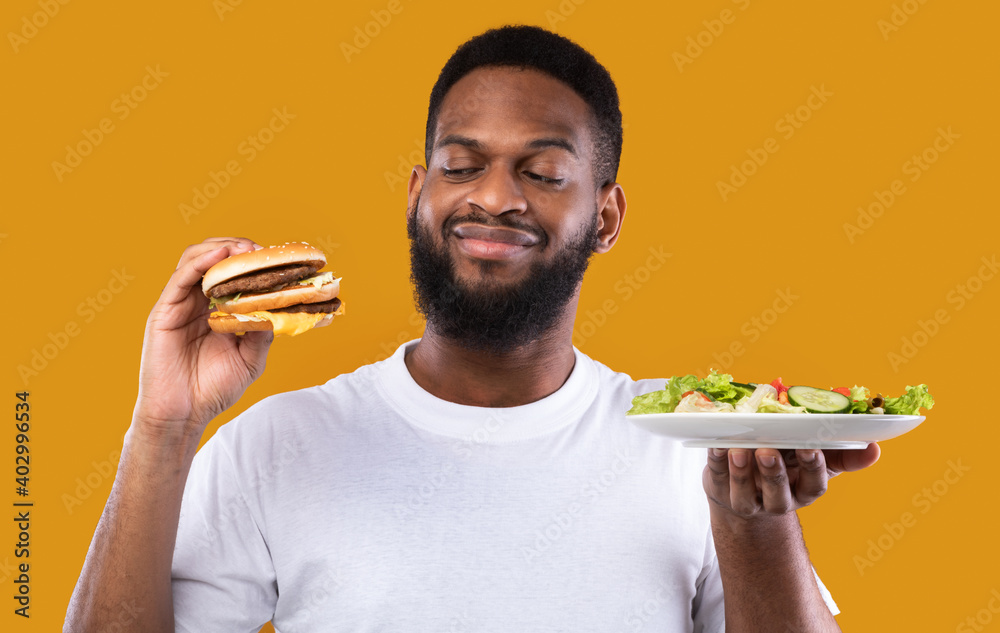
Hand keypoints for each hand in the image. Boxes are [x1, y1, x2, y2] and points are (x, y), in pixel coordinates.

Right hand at [131, 237, 272, 443]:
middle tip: (260, 251)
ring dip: (220, 249)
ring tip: (242, 249)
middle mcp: (196, 304)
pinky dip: (200, 263)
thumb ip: (263, 334)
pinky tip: (219, 256)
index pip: (232, 275)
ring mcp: (179, 306)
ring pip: (195, 261)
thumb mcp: (250, 360)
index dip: (251, 263)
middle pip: (213, 261)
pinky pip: (180, 279)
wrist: (183, 415)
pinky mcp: (164, 312)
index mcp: (216, 312)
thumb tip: (278, 309)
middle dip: (237, 250)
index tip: (275, 260)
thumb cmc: (213, 390)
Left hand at [703, 444, 880, 518]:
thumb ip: (842, 453)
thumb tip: (876, 447)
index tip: (809, 446)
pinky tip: (717, 446)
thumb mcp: (816, 459)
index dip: (812, 467)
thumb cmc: (787, 464)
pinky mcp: (719, 489)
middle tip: (768, 451)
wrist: (746, 486)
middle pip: (778, 493)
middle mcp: (777, 501)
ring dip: (742, 472)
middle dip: (774, 474)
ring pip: (745, 493)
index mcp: (803, 491)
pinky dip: (716, 462)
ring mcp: (746, 499)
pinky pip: (717, 478)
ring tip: (739, 450)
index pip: (813, 484)